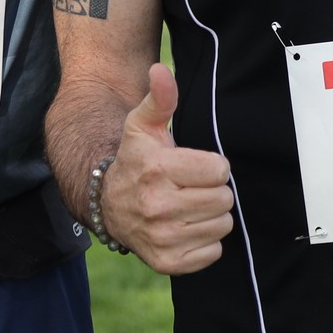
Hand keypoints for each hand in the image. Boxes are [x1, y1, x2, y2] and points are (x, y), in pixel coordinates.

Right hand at [103, 65, 233, 275]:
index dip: (212, 166)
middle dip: (213, 190)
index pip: (220, 170)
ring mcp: (162, 239)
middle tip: (191, 187)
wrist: (109, 204)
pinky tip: (185, 228)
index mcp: (157, 170)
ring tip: (188, 206)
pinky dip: (205, 241)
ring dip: (211, 215)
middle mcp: (157, 207)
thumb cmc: (136, 160)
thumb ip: (160, 98)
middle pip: (224, 198)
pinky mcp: (167, 263)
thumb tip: (160, 70)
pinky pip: (213, 252)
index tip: (193, 167)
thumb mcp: (144, 126)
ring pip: (222, 225)